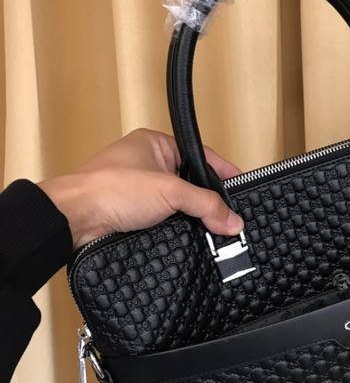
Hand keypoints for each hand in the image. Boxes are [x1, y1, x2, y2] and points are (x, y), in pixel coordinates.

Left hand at [38, 129, 243, 248]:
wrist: (74, 218)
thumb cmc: (108, 189)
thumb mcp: (169, 190)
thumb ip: (205, 204)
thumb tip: (232, 219)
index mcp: (156, 145)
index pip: (201, 156)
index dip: (223, 173)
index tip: (241, 188)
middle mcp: (148, 164)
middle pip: (192, 182)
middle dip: (210, 201)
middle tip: (230, 215)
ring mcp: (140, 190)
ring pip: (179, 204)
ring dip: (193, 218)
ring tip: (214, 229)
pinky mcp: (134, 214)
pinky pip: (167, 220)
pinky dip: (179, 229)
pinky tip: (190, 237)